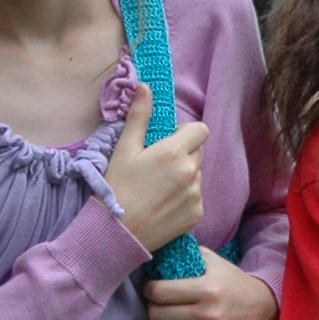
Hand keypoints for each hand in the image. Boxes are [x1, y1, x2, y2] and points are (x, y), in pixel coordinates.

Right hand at [102, 87, 208, 249]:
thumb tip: (145, 87)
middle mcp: (192, 172)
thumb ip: (139, 117)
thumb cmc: (117, 187)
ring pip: (197, 174)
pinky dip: (184, 196)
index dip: (186, 132)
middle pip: (198, 152)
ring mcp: (197, 194)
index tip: (169, 140)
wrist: (118, 232)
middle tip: (157, 165)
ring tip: (157, 186)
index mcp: (175, 152)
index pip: (201, 130)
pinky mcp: (198, 213)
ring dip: (184, 175)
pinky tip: (163, 203)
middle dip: (183, 153)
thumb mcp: (124, 149)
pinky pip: (197, 196)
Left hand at [144, 244, 277, 319]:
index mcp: (208, 289)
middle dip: (154, 307)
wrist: (266, 311)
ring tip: (169, 319)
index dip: (150, 289)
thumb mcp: (214, 262)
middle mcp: (210, 315)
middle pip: (157, 315)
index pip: (158, 292)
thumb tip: (156, 249)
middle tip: (161, 305)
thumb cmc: (233, 284)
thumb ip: (186, 255)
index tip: (154, 288)